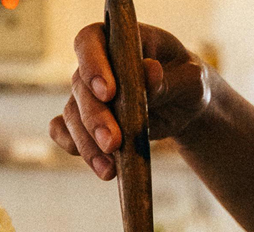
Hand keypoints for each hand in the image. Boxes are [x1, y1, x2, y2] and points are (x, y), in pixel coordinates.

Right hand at [49, 23, 209, 179]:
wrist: (183, 108)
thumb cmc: (187, 84)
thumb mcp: (190, 80)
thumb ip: (168, 79)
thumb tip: (148, 72)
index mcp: (121, 42)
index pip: (90, 41)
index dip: (92, 64)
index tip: (108, 93)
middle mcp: (96, 65)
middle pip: (79, 86)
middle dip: (94, 118)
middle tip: (113, 142)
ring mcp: (86, 94)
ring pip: (70, 115)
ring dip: (87, 144)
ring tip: (109, 169)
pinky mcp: (81, 120)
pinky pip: (62, 132)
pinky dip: (74, 148)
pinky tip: (99, 165)